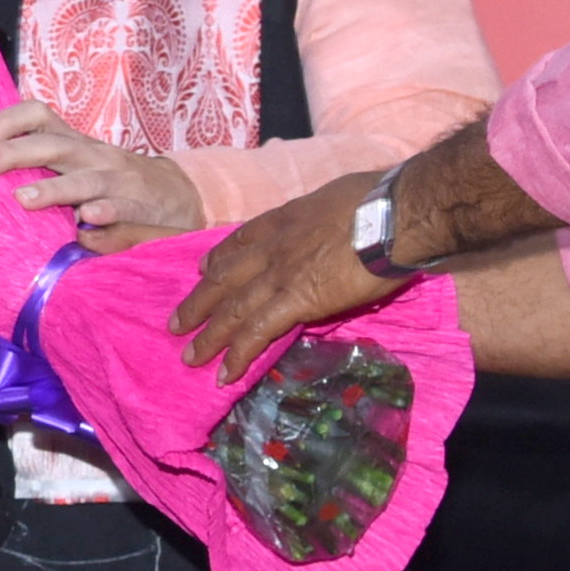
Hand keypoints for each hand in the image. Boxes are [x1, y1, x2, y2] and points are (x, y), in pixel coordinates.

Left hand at [0, 99, 201, 252]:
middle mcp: (95, 156)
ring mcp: (120, 181)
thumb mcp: (78, 165)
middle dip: (17, 153)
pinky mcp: (143, 209)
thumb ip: (43, 165)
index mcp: (76, 144)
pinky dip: (106, 217)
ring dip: (54, 189)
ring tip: (23, 200)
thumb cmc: (115, 183)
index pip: (39, 116)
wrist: (182, 195)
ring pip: (85, 180)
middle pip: (54, 145)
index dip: (6, 122)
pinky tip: (87, 225)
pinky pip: (124, 211)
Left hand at [168, 170, 407, 379]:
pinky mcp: (296, 301)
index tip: (203, 269)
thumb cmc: (377, 199)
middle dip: (200, 302)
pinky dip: (238, 354)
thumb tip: (337, 221)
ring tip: (190, 357)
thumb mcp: (336, 197)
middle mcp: (272, 246)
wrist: (391, 214)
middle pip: (224, 277)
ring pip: (232, 308)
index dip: (219, 258)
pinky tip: (224, 373)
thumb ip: (325, 216)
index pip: (241, 240)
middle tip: (178, 323)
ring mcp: (279, 274)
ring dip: (209, 335)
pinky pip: (258, 330)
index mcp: (283, 219)